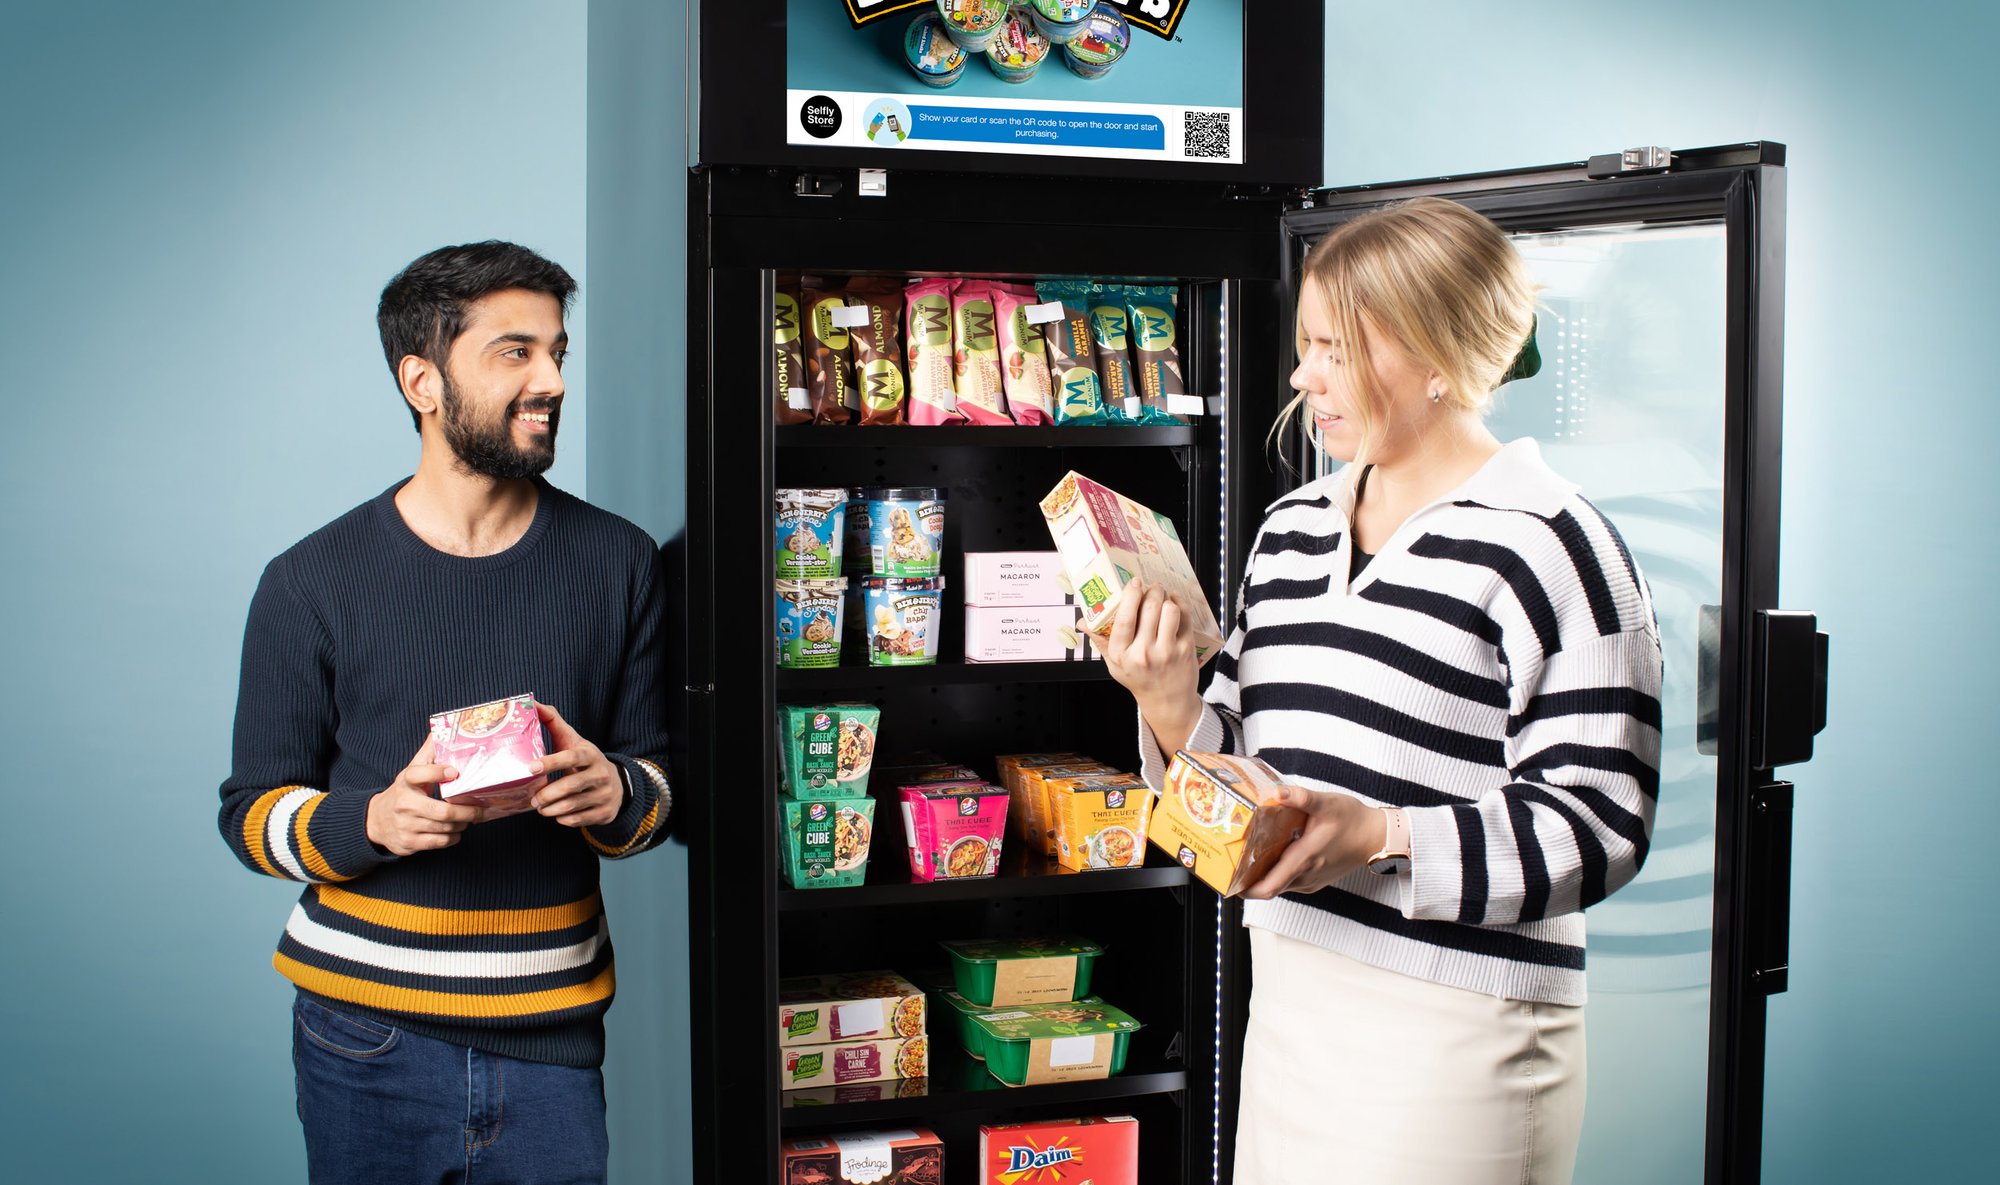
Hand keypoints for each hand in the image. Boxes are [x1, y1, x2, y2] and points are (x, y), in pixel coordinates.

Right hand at [366, 737, 485, 855]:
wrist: (375, 820)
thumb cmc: (402, 792)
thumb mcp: (411, 771)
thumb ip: (428, 752)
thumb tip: (442, 730)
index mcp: (406, 782)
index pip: (419, 774)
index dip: (437, 772)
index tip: (455, 772)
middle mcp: (404, 804)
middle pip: (443, 811)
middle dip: (468, 811)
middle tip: (482, 808)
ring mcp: (406, 826)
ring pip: (445, 828)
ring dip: (463, 823)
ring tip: (471, 817)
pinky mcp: (409, 843)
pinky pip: (440, 842)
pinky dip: (454, 837)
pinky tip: (457, 830)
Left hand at [529, 703, 625, 827]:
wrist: (617, 784)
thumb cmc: (585, 760)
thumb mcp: (574, 740)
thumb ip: (553, 722)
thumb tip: (532, 703)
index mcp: (590, 754)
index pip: (571, 757)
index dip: (551, 762)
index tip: (531, 767)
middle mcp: (600, 774)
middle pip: (570, 785)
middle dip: (546, 794)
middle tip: (532, 798)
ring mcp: (604, 794)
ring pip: (571, 806)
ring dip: (550, 809)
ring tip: (540, 807)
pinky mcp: (604, 812)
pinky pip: (578, 820)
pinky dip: (562, 819)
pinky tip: (556, 814)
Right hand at [1100, 578, 1202, 752]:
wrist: (1167, 701)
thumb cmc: (1139, 679)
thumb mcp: (1113, 664)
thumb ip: (1100, 641)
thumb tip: (1082, 622)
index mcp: (1122, 654)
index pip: (1125, 619)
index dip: (1130, 595)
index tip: (1134, 583)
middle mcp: (1144, 653)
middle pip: (1149, 608)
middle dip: (1152, 590)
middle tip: (1151, 587)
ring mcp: (1167, 652)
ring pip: (1169, 610)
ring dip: (1166, 597)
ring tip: (1162, 596)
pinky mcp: (1186, 650)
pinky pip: (1185, 618)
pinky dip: (1180, 605)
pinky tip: (1175, 603)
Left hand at [1240, 786, 1388, 899]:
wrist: (1377, 836)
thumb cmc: (1353, 820)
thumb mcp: (1327, 803)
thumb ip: (1300, 797)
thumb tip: (1276, 793)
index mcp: (1304, 859)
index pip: (1269, 887)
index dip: (1246, 889)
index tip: (1230, 881)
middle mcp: (1305, 876)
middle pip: (1269, 887)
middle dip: (1248, 879)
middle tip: (1233, 861)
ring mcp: (1311, 881)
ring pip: (1279, 885)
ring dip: (1263, 875)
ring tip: (1249, 854)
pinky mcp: (1315, 880)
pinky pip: (1290, 882)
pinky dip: (1277, 873)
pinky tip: (1272, 854)